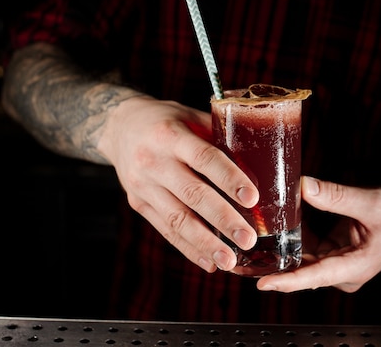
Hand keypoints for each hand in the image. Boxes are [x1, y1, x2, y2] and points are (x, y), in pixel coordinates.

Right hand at [97, 95, 258, 271]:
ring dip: (205, 243)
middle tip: (248, 239)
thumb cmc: (166, 120)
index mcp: (171, 135)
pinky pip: (165, 230)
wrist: (120, 126)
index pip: (204, 158)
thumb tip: (260, 161)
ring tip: (229, 261)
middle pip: (192, 194)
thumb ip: (219, 136)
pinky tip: (209, 262)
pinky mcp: (138, 203)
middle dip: (223, 219)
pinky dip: (188, 248)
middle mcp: (154, 161)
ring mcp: (143, 185)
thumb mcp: (190, 117)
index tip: (252, 199)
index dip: (229, 178)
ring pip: (177, 218)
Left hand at [257, 176, 380, 292]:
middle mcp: (345, 271)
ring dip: (282, 246)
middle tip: (246, 252)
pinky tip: (277, 221)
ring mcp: (338, 263)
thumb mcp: (370, 201)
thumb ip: (336, 196)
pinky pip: (307, 246)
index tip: (263, 284)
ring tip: (256, 233)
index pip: (316, 277)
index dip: (288, 281)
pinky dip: (293, 235)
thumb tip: (302, 186)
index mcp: (357, 268)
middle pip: (304, 270)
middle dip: (276, 263)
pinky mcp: (333, 252)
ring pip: (302, 258)